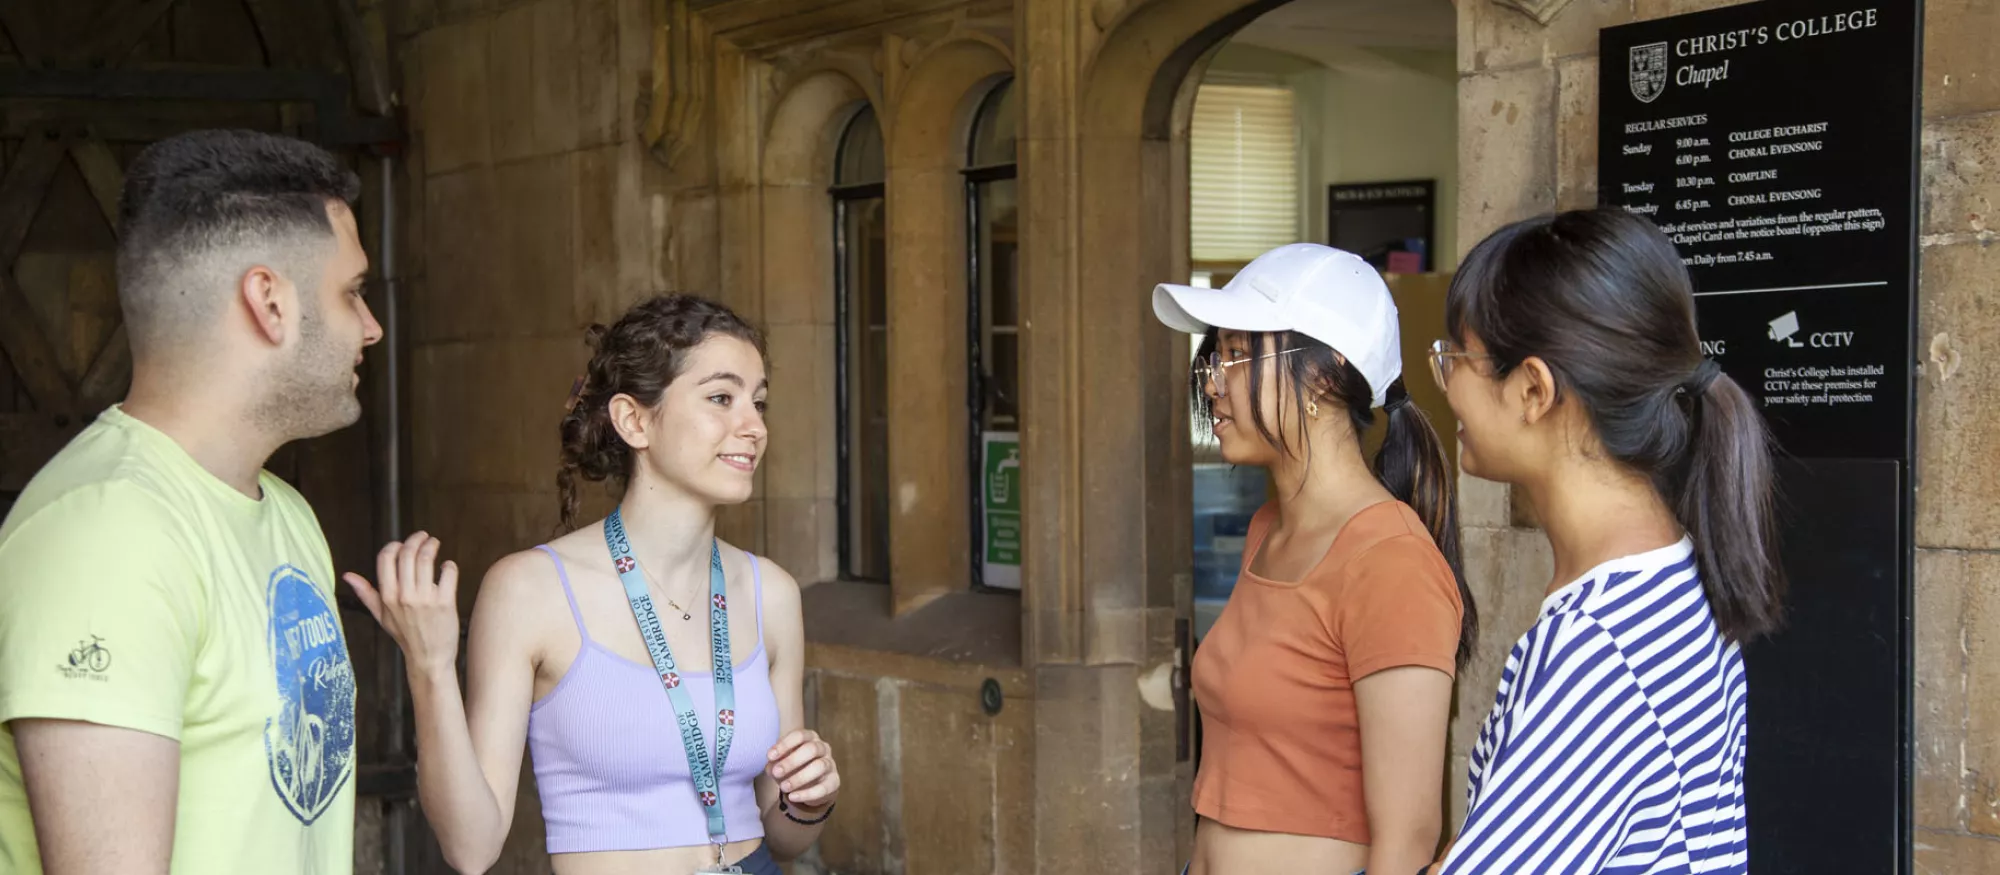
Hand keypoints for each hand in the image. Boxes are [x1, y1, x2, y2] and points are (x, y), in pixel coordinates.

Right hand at [342, 532, 461, 674]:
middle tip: (424, 536)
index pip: (386, 558)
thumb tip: (347, 575)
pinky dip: (449, 565)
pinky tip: (447, 567)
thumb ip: (366, 593)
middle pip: (407, 554)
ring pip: (426, 559)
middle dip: (416, 539)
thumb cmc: (405, 636)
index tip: (402, 544)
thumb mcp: (381, 616)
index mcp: (387, 596)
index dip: (394, 545)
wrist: (428, 658)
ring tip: (434, 544)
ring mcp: (425, 599)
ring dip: (432, 546)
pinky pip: (447, 573)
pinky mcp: (445, 602)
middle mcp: (404, 596)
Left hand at [767, 729, 839, 808]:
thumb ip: (775, 762)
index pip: (799, 736)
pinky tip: (793, 797)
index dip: (784, 745)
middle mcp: (822, 748)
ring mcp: (830, 764)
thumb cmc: (793, 768)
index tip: (770, 756)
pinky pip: (823, 788)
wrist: (809, 787)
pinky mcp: (834, 782)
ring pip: (819, 767)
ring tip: (783, 787)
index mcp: (809, 738)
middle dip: (792, 761)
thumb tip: (772, 766)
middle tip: (776, 772)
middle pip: (811, 749)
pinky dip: (807, 794)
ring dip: (799, 778)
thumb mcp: (781, 763)